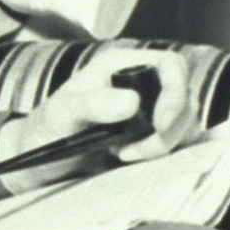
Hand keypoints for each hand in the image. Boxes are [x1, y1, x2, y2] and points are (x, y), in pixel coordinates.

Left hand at [0, 52, 179, 172]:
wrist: (42, 164)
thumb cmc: (46, 131)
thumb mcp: (61, 115)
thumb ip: (93, 104)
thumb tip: (132, 102)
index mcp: (123, 65)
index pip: (172, 66)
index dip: (176, 93)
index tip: (160, 125)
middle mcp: (142, 84)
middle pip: (186, 98)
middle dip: (169, 130)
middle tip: (133, 151)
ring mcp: (151, 111)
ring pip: (186, 123)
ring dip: (164, 145)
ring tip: (124, 154)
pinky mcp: (154, 137)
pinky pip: (180, 142)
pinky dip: (166, 154)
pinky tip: (134, 158)